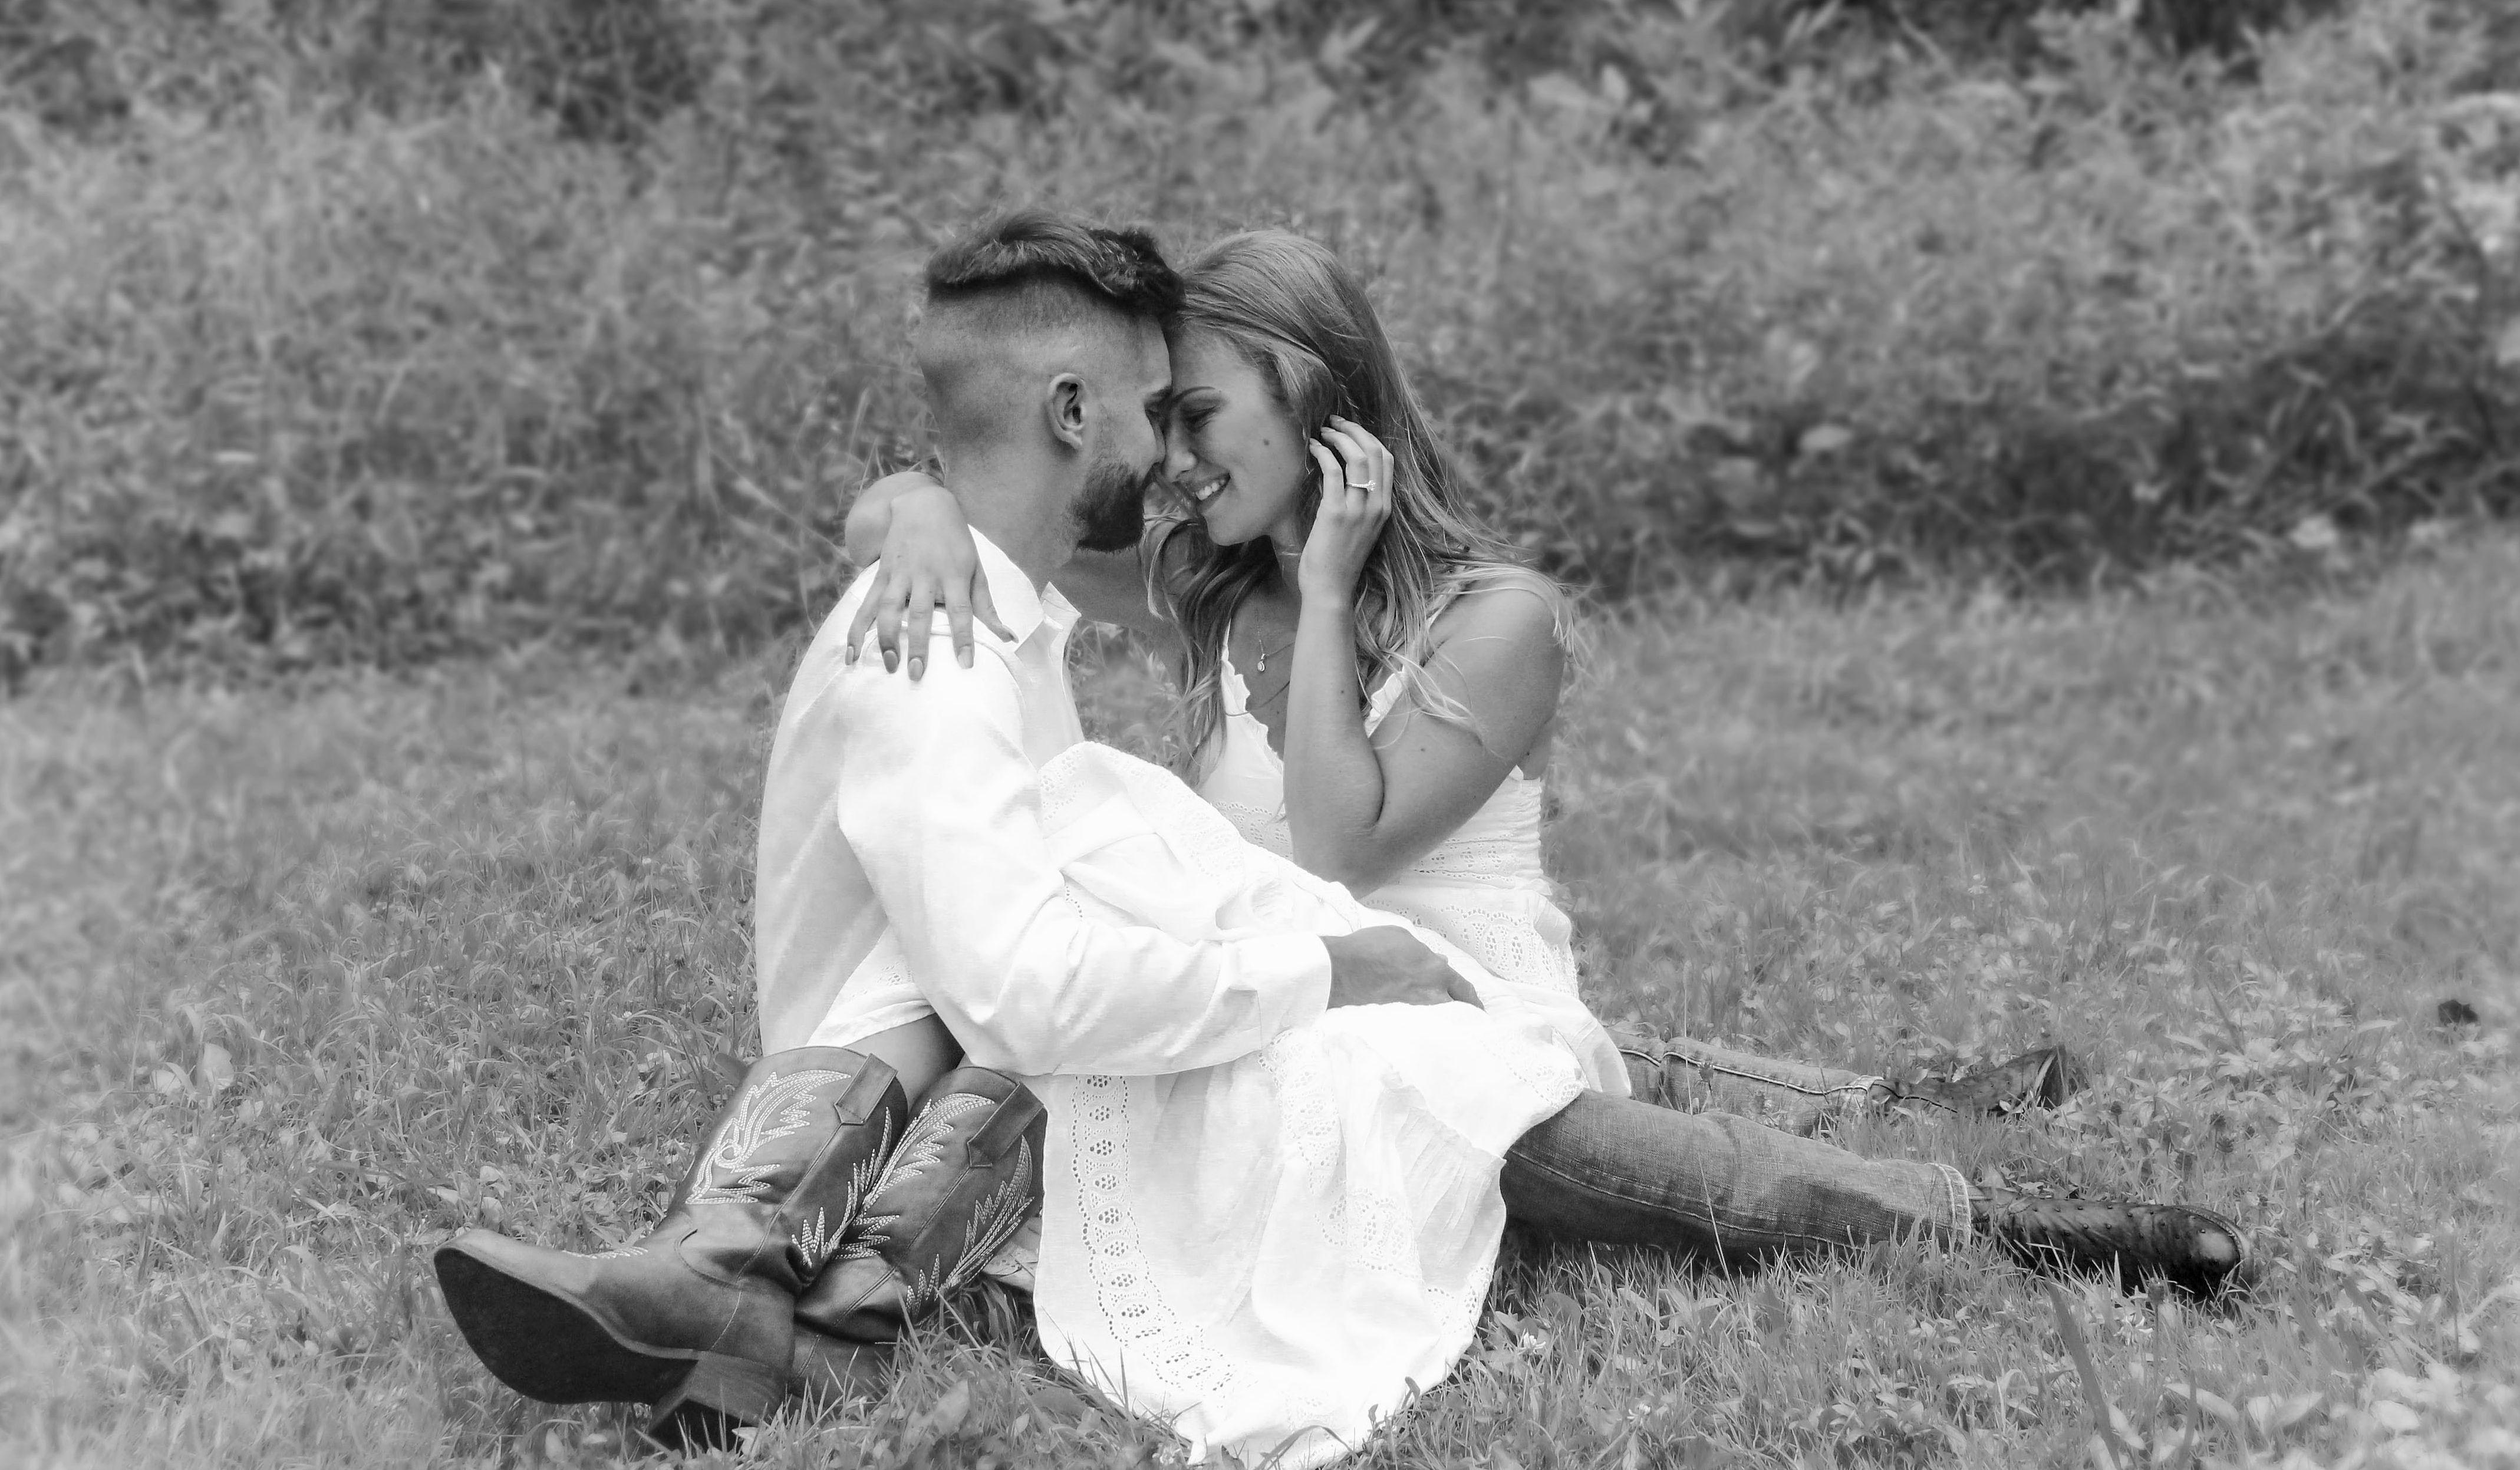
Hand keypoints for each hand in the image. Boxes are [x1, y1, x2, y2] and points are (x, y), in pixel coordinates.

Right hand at [845, 482, 1011, 678]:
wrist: (922, 505)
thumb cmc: (956, 543)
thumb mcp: (975, 569)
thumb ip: (986, 607)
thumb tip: (1009, 638)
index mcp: (953, 574)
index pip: (961, 610)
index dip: (964, 637)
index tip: (966, 664)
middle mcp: (925, 574)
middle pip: (921, 613)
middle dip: (918, 644)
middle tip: (917, 674)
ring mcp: (900, 574)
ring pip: (889, 609)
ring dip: (887, 638)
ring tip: (888, 665)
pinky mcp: (880, 575)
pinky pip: (866, 606)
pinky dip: (856, 630)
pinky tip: (851, 653)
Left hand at [1297, 415, 1393, 602]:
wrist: (1331, 590)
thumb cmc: (1339, 562)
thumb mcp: (1360, 530)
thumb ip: (1361, 505)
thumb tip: (1345, 478)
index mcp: (1385, 509)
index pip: (1387, 461)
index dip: (1369, 439)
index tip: (1350, 430)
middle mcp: (1376, 506)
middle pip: (1374, 452)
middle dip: (1354, 430)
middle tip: (1334, 422)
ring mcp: (1358, 509)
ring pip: (1356, 458)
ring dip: (1338, 438)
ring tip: (1322, 431)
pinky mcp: (1335, 512)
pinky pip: (1332, 471)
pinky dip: (1322, 453)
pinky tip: (1313, 448)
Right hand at [1321, 925, 1482, 1009]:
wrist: (1343, 971)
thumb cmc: (1372, 948)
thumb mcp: (1402, 938)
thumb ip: (1425, 952)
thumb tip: (1439, 962)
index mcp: (1437, 972)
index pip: (1464, 989)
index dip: (1474, 1000)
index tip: (1479, 1009)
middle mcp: (1430, 995)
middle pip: (1457, 1011)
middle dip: (1464, 1016)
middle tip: (1469, 1022)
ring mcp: (1413, 1010)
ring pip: (1438, 1019)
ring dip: (1444, 1019)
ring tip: (1446, 1024)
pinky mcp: (1397, 1020)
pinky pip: (1418, 1022)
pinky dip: (1423, 1022)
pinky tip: (1420, 1024)